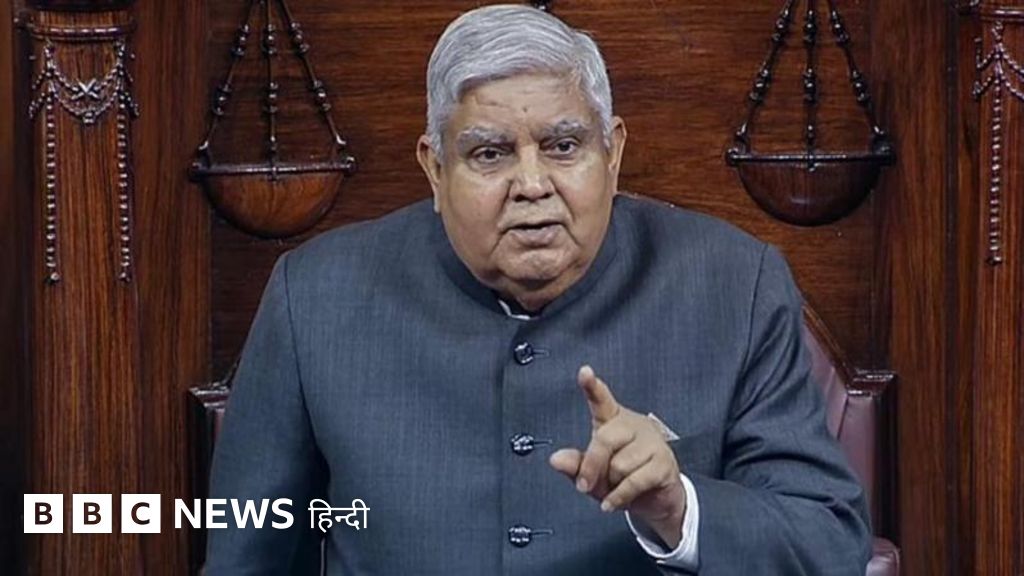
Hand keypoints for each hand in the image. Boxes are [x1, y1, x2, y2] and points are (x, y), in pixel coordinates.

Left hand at [549, 365, 686, 548]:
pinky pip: (633, 481)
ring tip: (617, 487)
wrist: (657, 500)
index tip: (584, 372)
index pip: (601, 400)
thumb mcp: (593, 475)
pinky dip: (619, 497)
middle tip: (584, 486)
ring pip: (619, 464)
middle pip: (604, 439)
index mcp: (613, 421)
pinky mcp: (664, 463)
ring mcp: (651, 442)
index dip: (592, 386)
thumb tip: (555, 459)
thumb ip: (575, 465)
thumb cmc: (623, 479)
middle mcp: (633, 425)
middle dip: (592, 467)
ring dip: (612, 485)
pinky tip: (613, 503)